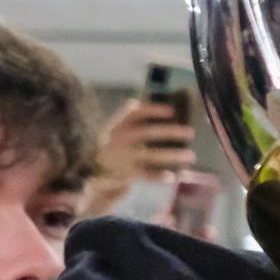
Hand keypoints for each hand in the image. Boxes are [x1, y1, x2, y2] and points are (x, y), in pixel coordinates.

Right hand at [80, 99, 197, 218]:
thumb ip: (125, 118)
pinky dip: (159, 176)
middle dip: (170, 132)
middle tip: (190, 132)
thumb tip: (139, 103)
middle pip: (147, 133)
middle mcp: (119, 140)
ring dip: (173, 155)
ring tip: (191, 155)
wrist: (88, 173)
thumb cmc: (107, 148)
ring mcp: (122, 157)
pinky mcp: (124, 174)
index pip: (135, 114)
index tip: (171, 111)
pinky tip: (173, 177)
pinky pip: (146, 175)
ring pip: (151, 155)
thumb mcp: (112, 131)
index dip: (153, 111)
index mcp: (116, 126)